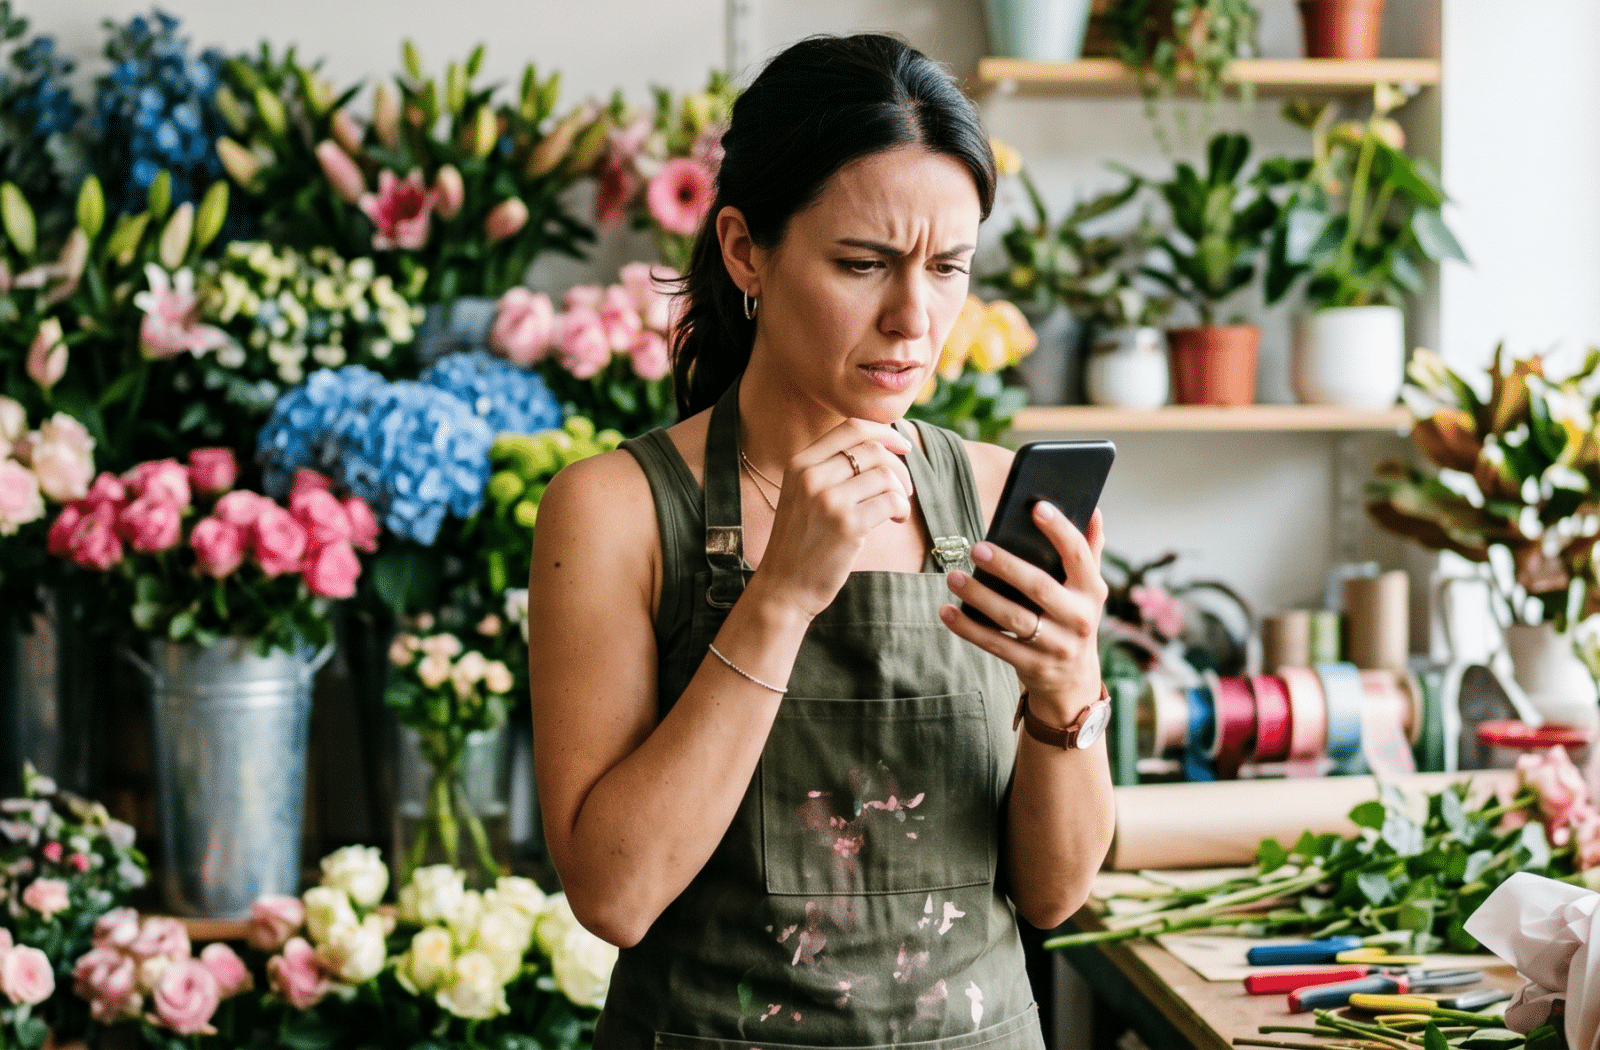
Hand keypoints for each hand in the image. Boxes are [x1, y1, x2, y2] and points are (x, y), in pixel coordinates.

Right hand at [750, 418, 916, 618]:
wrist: (784, 586)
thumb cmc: (801, 541)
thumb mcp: (802, 494)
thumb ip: (829, 468)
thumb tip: (880, 445)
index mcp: (800, 463)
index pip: (851, 427)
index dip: (885, 431)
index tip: (903, 445)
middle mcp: (812, 476)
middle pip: (873, 449)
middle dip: (899, 466)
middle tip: (904, 488)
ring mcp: (829, 500)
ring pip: (885, 474)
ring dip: (901, 490)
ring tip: (897, 508)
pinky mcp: (848, 526)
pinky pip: (891, 501)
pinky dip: (901, 509)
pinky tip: (896, 520)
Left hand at [940, 502, 1107, 721]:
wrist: (1075, 682)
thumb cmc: (1073, 619)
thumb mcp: (1088, 590)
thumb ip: (1089, 551)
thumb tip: (1093, 511)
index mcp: (1092, 591)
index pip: (1078, 555)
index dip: (1060, 530)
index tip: (1037, 507)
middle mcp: (1078, 618)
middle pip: (1039, 587)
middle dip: (1007, 566)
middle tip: (977, 548)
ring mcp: (1056, 646)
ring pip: (1013, 618)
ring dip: (980, 596)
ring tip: (954, 576)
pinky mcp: (1032, 666)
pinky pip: (995, 645)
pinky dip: (968, 628)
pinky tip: (947, 611)